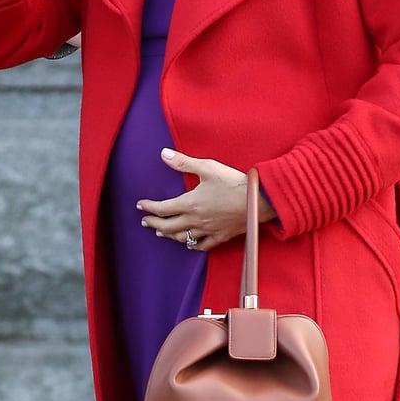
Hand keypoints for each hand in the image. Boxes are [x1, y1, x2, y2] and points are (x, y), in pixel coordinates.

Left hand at [137, 149, 276, 252]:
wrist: (259, 201)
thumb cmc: (233, 182)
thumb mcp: (208, 167)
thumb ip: (184, 162)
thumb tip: (164, 154)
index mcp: (190, 203)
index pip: (162, 208)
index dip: (149, 207)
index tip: (140, 205)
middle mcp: (196, 220)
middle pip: (168, 226)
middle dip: (154, 223)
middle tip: (145, 221)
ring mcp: (208, 230)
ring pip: (182, 238)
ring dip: (169, 235)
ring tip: (161, 232)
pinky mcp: (221, 236)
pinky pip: (202, 246)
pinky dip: (192, 246)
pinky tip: (189, 244)